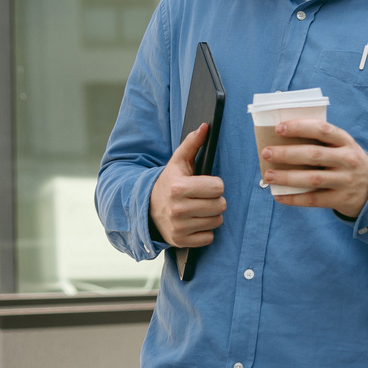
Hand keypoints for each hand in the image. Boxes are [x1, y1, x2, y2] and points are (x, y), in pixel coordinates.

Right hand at [150, 123, 225, 247]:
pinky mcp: (180, 241)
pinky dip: (205, 231)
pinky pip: (209, 238)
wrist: (147, 208)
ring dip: (211, 215)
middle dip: (215, 200)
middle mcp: (177, 208)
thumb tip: (205, 126)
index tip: (205, 185)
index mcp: (178, 187)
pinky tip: (195, 222)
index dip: (215, 185)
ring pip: (217, 221)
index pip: (218, 187)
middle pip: (220, 205)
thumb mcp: (178, 162)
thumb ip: (192, 144)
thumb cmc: (169, 183)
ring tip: (199, 209)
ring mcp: (178, 227)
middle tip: (204, 198)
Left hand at [262, 118, 367, 217]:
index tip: (279, 128)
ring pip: (312, 179)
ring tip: (268, 175)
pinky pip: (314, 199)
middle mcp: (347, 159)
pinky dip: (294, 198)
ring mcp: (345, 180)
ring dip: (287, 177)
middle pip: (313, 155)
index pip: (322, 129)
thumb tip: (281, 140)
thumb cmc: (346, 162)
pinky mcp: (341, 199)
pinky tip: (279, 196)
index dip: (300, 127)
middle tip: (266, 153)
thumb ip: (321, 142)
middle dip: (287, 154)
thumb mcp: (342, 147)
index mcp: (346, 141)